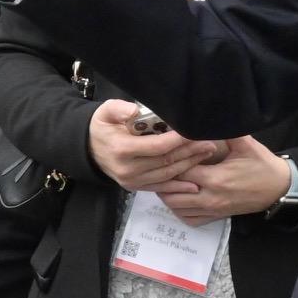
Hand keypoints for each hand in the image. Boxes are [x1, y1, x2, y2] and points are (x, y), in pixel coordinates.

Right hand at [85, 99, 225, 191]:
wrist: (88, 149)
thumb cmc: (102, 127)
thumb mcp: (105, 112)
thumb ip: (119, 109)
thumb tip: (135, 111)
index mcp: (121, 149)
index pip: (157, 146)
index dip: (178, 140)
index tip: (194, 132)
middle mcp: (128, 169)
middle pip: (166, 161)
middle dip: (190, 152)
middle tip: (210, 143)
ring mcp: (132, 181)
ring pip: (167, 174)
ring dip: (189, 165)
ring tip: (206, 154)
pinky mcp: (135, 187)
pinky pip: (161, 188)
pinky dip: (178, 187)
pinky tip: (195, 184)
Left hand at [157, 137, 292, 222]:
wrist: (279, 188)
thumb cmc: (262, 165)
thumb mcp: (246, 145)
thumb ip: (226, 132)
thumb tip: (207, 117)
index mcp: (215, 179)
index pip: (179, 172)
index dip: (171, 162)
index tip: (168, 153)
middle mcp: (210, 198)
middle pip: (171, 193)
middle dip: (164, 179)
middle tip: (163, 166)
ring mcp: (212, 210)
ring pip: (176, 208)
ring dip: (169, 194)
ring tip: (169, 179)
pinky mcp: (216, 217)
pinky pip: (189, 219)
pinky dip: (180, 210)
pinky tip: (180, 197)